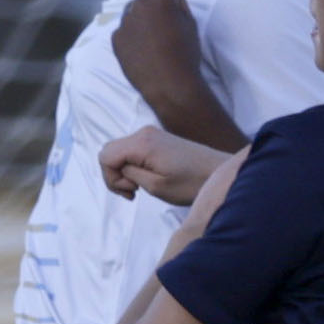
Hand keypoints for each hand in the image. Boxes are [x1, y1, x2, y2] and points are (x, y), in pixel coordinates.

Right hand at [99, 124, 228, 204]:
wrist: (218, 173)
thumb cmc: (191, 183)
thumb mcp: (156, 185)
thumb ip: (130, 173)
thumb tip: (118, 167)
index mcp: (142, 143)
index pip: (105, 156)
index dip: (111, 178)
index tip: (131, 191)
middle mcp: (144, 133)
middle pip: (109, 151)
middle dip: (114, 174)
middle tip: (133, 191)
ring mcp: (151, 134)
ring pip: (120, 151)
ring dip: (124, 171)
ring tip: (141, 187)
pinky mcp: (158, 139)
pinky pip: (133, 150)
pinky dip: (133, 166)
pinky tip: (147, 179)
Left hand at [111, 0, 203, 99]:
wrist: (169, 84)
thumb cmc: (185, 53)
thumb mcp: (191, 24)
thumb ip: (180, 7)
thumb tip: (172, 3)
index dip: (178, 3)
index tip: (179, 18)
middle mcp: (138, 5)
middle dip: (156, 8)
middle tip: (165, 28)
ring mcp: (124, 22)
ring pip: (134, 13)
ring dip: (142, 20)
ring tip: (153, 41)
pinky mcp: (116, 38)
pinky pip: (125, 30)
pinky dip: (132, 36)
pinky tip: (143, 51)